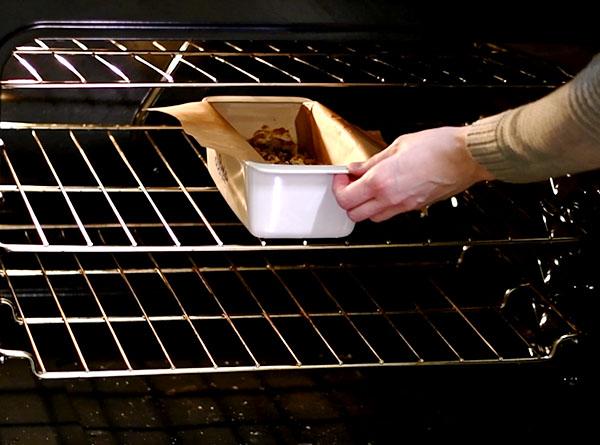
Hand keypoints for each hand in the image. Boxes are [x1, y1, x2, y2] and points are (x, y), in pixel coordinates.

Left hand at [332, 126, 493, 221]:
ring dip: (364, 206)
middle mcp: (390, 198)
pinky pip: (390, 214)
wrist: (467, 157)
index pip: (345, 197)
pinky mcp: (415, 208)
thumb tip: (355, 168)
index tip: (342, 176)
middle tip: (351, 183)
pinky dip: (382, 206)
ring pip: (372, 218)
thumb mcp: (398, 146)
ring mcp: (404, 206)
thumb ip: (372, 161)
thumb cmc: (439, 147)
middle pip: (354, 214)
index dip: (338, 187)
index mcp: (381, 181)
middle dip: (348, 200)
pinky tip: (386, 189)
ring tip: (368, 187)